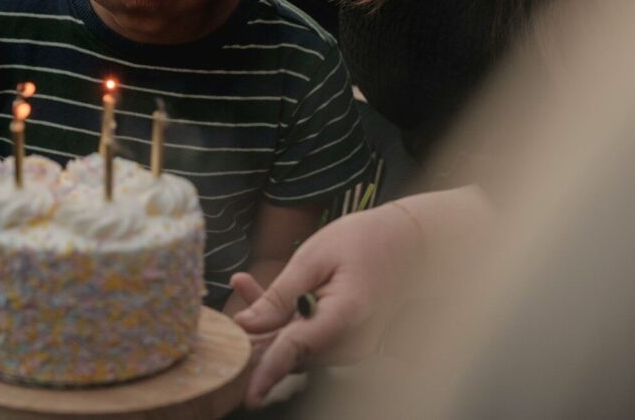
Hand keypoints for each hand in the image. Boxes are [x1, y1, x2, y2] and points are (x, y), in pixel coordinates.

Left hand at [231, 203, 424, 407]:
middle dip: (256, 339)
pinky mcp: (347, 342)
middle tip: (224, 321)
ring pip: (296, 347)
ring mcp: (352, 345)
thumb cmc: (364, 241)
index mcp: (345, 316)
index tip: (249, 394)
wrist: (410, 243)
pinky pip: (307, 338)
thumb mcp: (313, 256)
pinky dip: (283, 321)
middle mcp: (351, 341)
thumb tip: (246, 326)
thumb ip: (280, 295)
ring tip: (244, 284)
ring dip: (266, 325)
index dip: (267, 371)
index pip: (296, 350)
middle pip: (291, 353)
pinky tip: (256, 290)